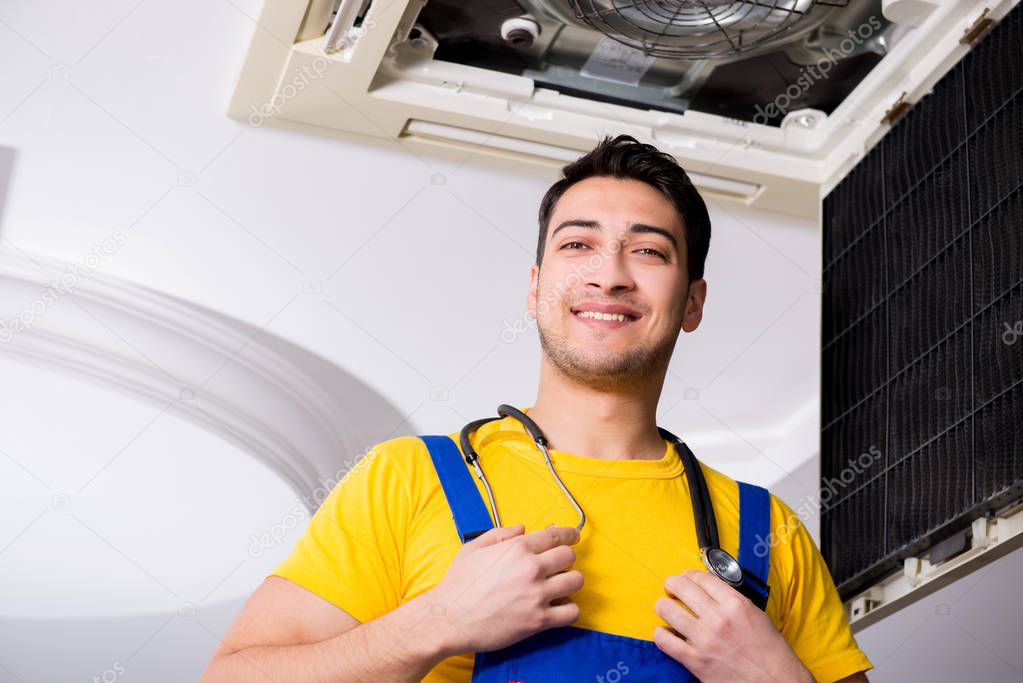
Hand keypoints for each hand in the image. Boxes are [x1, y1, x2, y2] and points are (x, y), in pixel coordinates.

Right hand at [427, 524, 583, 654]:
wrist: (449, 619)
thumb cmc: (458, 584)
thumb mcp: (473, 548)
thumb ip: (500, 534)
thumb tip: (523, 529)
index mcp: (517, 548)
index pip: (556, 536)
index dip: (569, 534)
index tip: (574, 536)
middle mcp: (531, 568)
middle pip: (569, 557)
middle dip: (566, 559)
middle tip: (559, 565)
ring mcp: (537, 595)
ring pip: (575, 581)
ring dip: (569, 582)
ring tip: (559, 587)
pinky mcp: (538, 620)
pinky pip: (571, 612)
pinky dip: (568, 609)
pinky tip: (558, 607)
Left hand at [653, 569, 812, 682]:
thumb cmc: (770, 653)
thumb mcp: (756, 615)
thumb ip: (731, 600)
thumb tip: (710, 591)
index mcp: (736, 604)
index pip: (702, 577)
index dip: (690, 574)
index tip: (687, 577)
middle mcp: (718, 618)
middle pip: (680, 586)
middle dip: (672, 584)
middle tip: (672, 588)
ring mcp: (704, 639)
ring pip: (667, 609)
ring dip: (663, 606)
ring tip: (666, 608)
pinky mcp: (695, 661)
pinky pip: (664, 640)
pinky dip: (661, 633)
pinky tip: (666, 632)